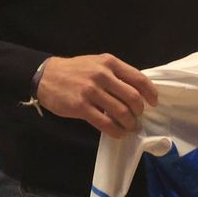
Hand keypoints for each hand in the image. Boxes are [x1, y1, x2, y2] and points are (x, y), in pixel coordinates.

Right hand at [35, 53, 158, 137]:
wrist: (45, 76)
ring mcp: (91, 91)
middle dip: (139, 111)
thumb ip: (115, 74)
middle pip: (133, 97)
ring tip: (129, 127)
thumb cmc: (74, 70)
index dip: (150, 93)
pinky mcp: (81, 106)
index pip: (138, 79)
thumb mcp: (96, 63)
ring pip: (121, 112)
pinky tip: (117, 133)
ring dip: (129, 124)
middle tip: (137, 117)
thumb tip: (136, 92)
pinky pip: (105, 123)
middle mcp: (102, 75)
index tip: (153, 103)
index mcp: (109, 63)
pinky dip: (115, 131)